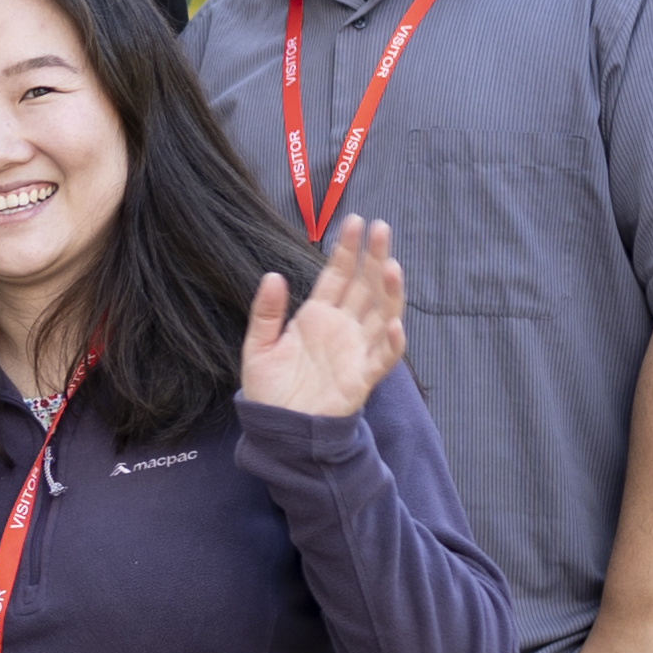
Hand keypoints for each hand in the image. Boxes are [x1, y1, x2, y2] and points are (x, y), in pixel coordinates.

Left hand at [239, 214, 406, 419]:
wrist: (277, 431)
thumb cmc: (269, 391)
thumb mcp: (258, 347)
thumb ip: (265, 313)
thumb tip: (272, 275)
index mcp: (317, 316)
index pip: (337, 275)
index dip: (346, 250)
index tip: (354, 221)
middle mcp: (342, 328)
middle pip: (365, 286)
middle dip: (374, 257)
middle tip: (381, 228)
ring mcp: (355, 351)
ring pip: (381, 314)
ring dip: (389, 291)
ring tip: (391, 265)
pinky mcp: (361, 378)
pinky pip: (383, 358)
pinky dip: (392, 343)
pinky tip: (395, 324)